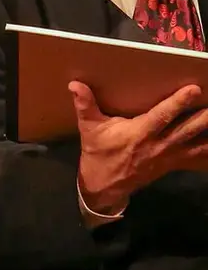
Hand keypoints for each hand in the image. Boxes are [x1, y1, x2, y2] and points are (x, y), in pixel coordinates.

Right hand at [70, 82, 207, 214]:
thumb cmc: (98, 154)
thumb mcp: (89, 129)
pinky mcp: (173, 163)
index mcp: (139, 134)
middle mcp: (158, 145)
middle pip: (187, 130)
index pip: (162, 116)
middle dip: (204, 118)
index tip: (194, 90)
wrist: (104, 186)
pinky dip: (207, 153)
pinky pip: (196, 158)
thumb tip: (75, 84)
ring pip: (196, 144)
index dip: (178, 103)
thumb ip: (85, 105)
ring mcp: (168, 156)